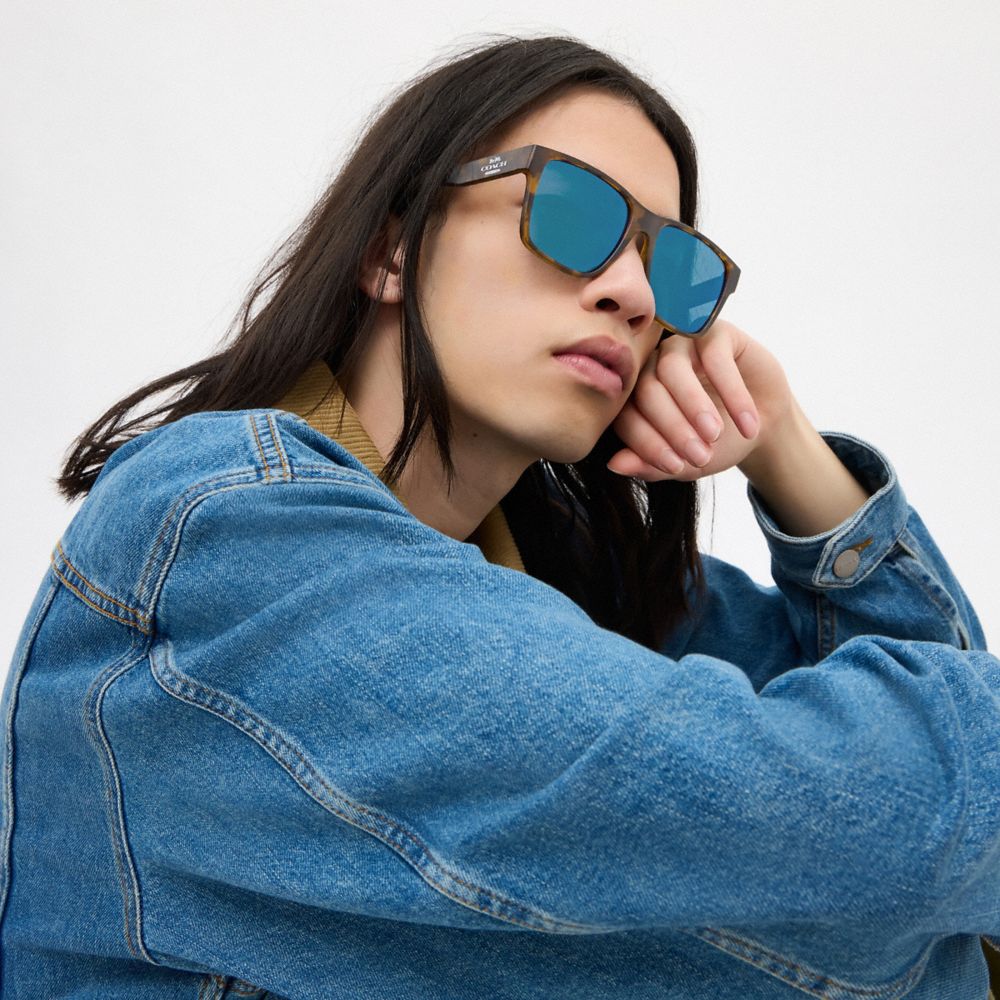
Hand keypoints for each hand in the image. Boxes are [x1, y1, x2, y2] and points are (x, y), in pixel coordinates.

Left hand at [606, 319, 793, 480]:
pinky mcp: (714, 333)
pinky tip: (746, 423)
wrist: (763, 424)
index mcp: (636, 398)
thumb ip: (652, 465)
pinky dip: (732, 393)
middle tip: (700, 455)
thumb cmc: (718, 441)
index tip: (676, 466)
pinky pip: (715, 358)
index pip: (627, 417)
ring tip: (715, 435)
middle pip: (647, 391)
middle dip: (673, 428)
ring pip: (672, 369)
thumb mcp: (687, 462)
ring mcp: (680, 346)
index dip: (648, 444)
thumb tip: (615, 466)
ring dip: (694, 406)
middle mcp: (651, 367)